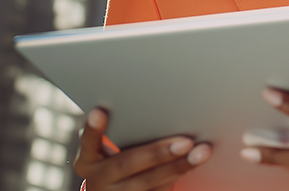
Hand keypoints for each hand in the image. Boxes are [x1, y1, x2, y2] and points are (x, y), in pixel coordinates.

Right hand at [74, 107, 211, 189]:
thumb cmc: (116, 161)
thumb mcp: (106, 151)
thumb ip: (120, 131)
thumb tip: (156, 106)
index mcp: (87, 161)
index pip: (87, 143)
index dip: (93, 129)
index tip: (99, 111)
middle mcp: (98, 181)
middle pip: (127, 165)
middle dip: (158, 153)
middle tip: (185, 142)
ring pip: (148, 183)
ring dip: (178, 166)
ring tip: (201, 152)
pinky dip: (177, 176)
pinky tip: (194, 165)